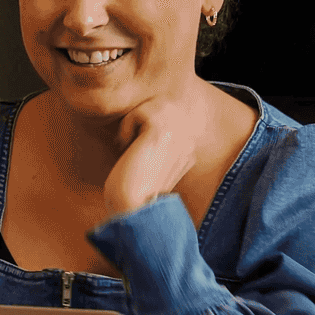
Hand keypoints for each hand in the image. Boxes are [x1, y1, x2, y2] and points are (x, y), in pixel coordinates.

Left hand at [104, 95, 201, 216]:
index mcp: (188, 148)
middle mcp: (188, 140)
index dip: (145, 129)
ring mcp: (178, 134)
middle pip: (161, 106)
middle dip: (141, 120)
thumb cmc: (133, 190)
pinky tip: (126, 147)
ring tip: (130, 146)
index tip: (138, 153)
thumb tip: (142, 120)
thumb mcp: (149, 161)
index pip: (166, 117)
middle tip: (132, 146)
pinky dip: (127, 126)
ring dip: (134, 122)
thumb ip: (153, 142)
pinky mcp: (161, 132)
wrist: (134, 208)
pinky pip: (140, 111)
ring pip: (152, 105)